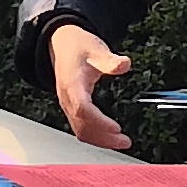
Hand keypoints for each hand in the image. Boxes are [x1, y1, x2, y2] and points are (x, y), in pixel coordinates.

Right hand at [51, 25, 133, 150]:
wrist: (61, 44)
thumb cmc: (77, 47)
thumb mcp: (95, 48)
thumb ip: (110, 60)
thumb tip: (124, 65)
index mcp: (73, 85)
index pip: (83, 109)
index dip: (99, 122)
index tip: (117, 128)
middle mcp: (67, 99)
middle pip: (82, 126)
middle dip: (104, 137)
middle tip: (124, 141)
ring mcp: (67, 105)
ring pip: (80, 130)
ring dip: (100, 140)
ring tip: (120, 142)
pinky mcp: (71, 108)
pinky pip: (80, 128)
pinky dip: (94, 136)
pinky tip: (108, 137)